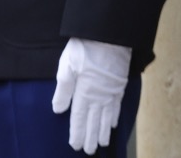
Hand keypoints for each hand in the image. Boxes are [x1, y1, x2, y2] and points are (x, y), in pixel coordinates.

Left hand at [51, 38, 131, 154]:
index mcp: (84, 93)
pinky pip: (118, 105)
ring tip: (103, 142)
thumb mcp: (67, 67)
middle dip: (92, 137)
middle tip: (90, 150)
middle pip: (95, 121)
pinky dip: (115, 115)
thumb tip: (59, 110)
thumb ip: (63, 90)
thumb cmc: (85, 48)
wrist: (111, 34)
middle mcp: (99, 95)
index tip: (76, 145)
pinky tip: (114, 122)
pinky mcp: (121, 83)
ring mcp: (112, 90)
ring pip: (107, 115)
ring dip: (104, 130)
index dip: (78, 133)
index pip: (80, 118)